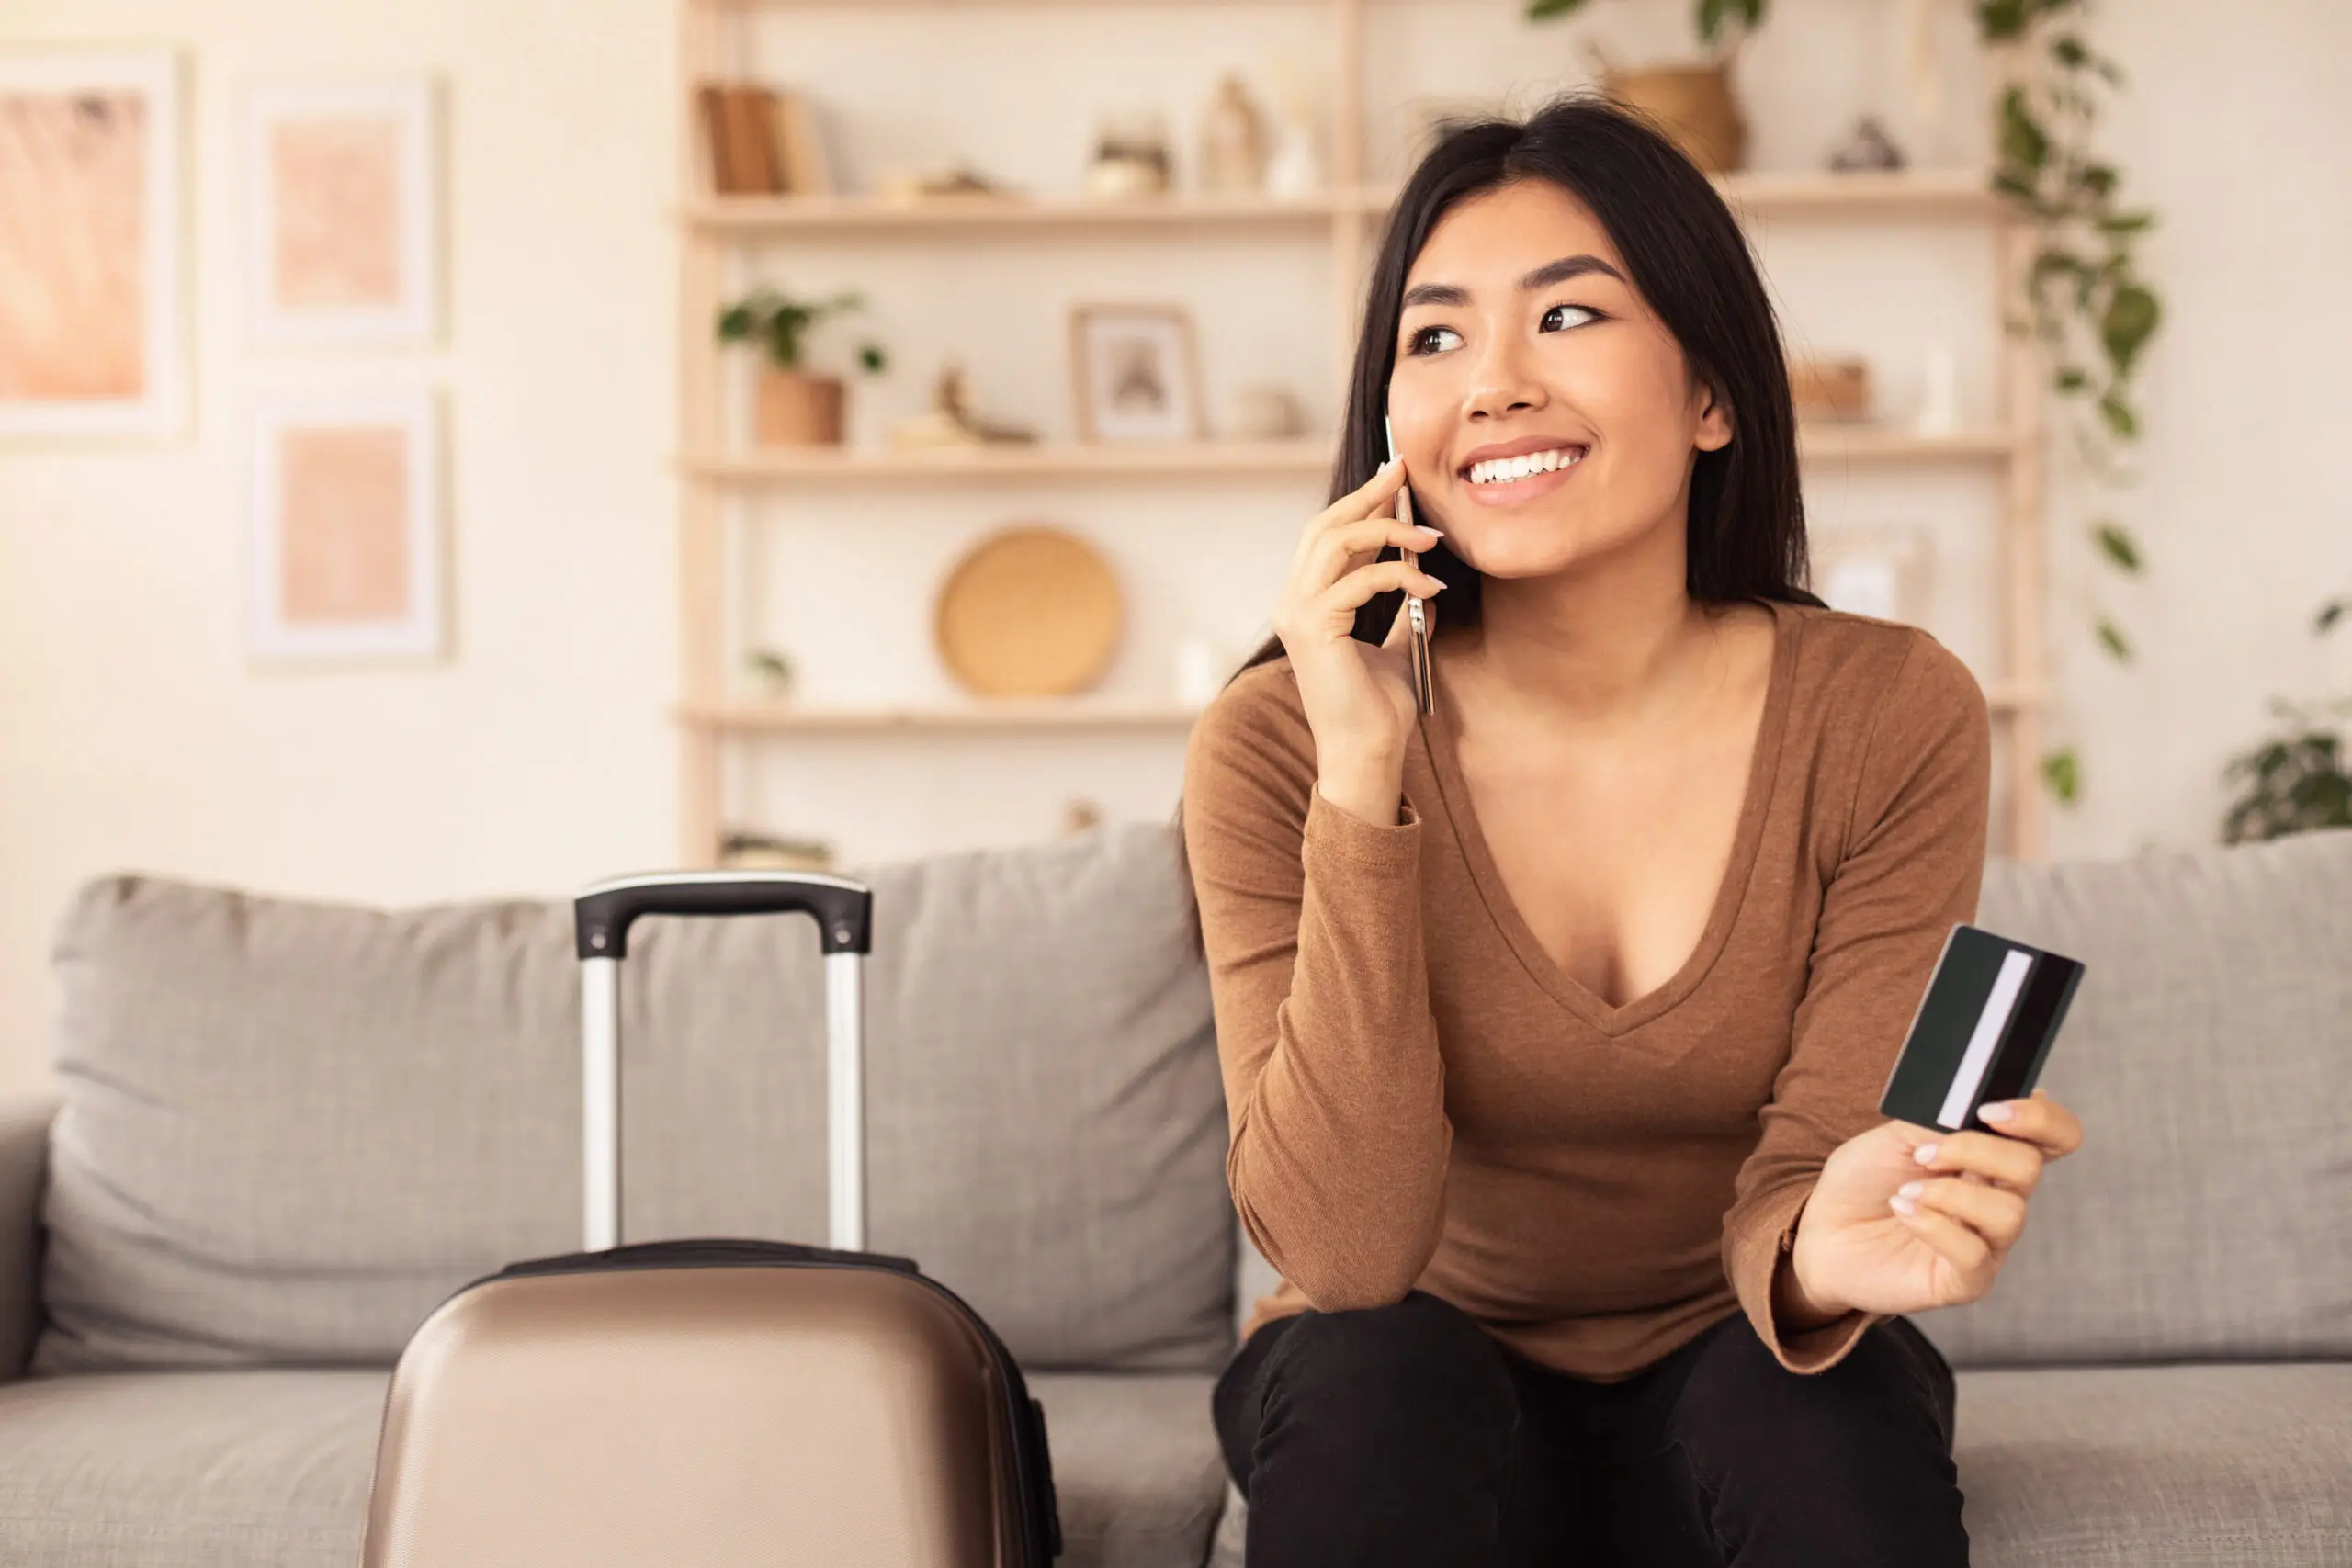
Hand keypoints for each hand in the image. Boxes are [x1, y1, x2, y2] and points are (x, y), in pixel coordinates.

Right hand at [1270, 458, 1447, 814]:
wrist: (1367, 755)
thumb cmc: (1378, 712)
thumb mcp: (1399, 650)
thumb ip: (1404, 613)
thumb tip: (1424, 582)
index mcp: (1308, 604)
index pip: (1327, 536)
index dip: (1361, 501)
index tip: (1395, 475)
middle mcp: (1294, 602)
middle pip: (1325, 527)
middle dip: (1368, 495)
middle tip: (1405, 471)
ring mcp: (1298, 613)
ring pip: (1335, 543)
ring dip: (1387, 530)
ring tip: (1431, 535)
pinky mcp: (1313, 628)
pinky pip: (1358, 581)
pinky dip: (1398, 574)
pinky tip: (1429, 582)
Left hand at [1783, 1089, 2086, 1321]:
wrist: (1821, 1230)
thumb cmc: (1864, 1181)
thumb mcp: (1895, 1136)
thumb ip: (1939, 1121)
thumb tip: (1976, 1106)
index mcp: (1991, 1156)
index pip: (2054, 1136)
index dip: (2041, 1119)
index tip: (1991, 1111)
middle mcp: (1999, 1197)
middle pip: (2029, 1167)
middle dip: (1974, 1150)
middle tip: (1924, 1155)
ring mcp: (1988, 1241)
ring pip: (2009, 1213)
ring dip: (1950, 1194)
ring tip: (1906, 1192)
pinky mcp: (1967, 1279)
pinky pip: (1975, 1255)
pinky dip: (1935, 1226)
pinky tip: (1904, 1212)